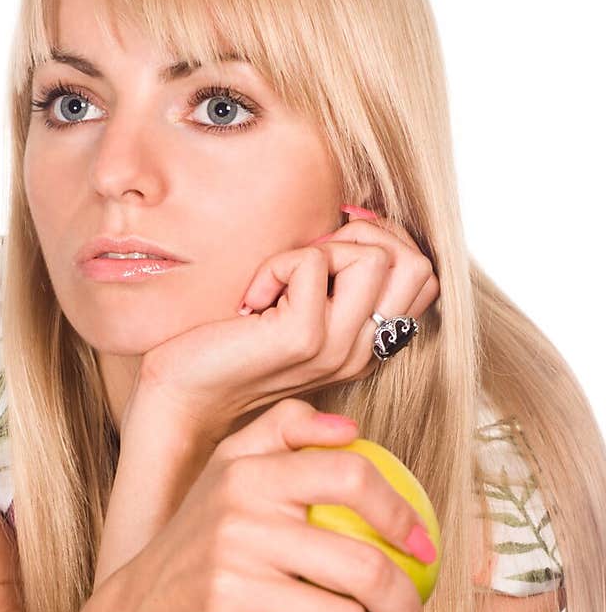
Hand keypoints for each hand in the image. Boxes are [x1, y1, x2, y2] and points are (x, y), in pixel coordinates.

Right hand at [114, 397, 429, 611]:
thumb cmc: (199, 540)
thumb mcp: (226, 469)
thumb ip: (284, 430)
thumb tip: (349, 429)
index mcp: (248, 475)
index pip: (351, 476)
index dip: (401, 513)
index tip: (422, 547)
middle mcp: (238, 523)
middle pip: (364, 566)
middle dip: (404, 602)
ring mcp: (231, 583)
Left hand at [132, 206, 439, 449]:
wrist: (185, 395)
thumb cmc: (232, 343)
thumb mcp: (298, 307)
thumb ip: (336, 279)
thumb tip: (356, 216)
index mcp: (368, 344)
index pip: (424, 277)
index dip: (387, 242)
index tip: (330, 251)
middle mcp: (362, 351)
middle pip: (417, 264)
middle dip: (366, 236)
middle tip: (310, 257)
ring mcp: (338, 348)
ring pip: (375, 257)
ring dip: (323, 247)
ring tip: (283, 277)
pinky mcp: (304, 338)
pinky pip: (314, 261)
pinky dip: (279, 263)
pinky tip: (253, 298)